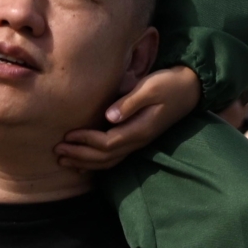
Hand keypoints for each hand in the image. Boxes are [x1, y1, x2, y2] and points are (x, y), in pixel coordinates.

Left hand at [55, 65, 200, 170]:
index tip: (68, 135)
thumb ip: (130, 102)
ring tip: (64, 160)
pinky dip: (97, 162)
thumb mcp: (150, 87)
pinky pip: (115, 156)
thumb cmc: (168, 84)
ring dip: (85, 162)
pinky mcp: (137, 136)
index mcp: (140, 128)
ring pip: (109, 160)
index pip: (108, 142)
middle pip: (105, 156)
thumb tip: (109, 116)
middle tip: (58, 151)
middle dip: (80, 155)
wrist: (190, 88)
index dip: (86, 141)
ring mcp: (138, 141)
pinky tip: (83, 163)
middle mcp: (138, 140)